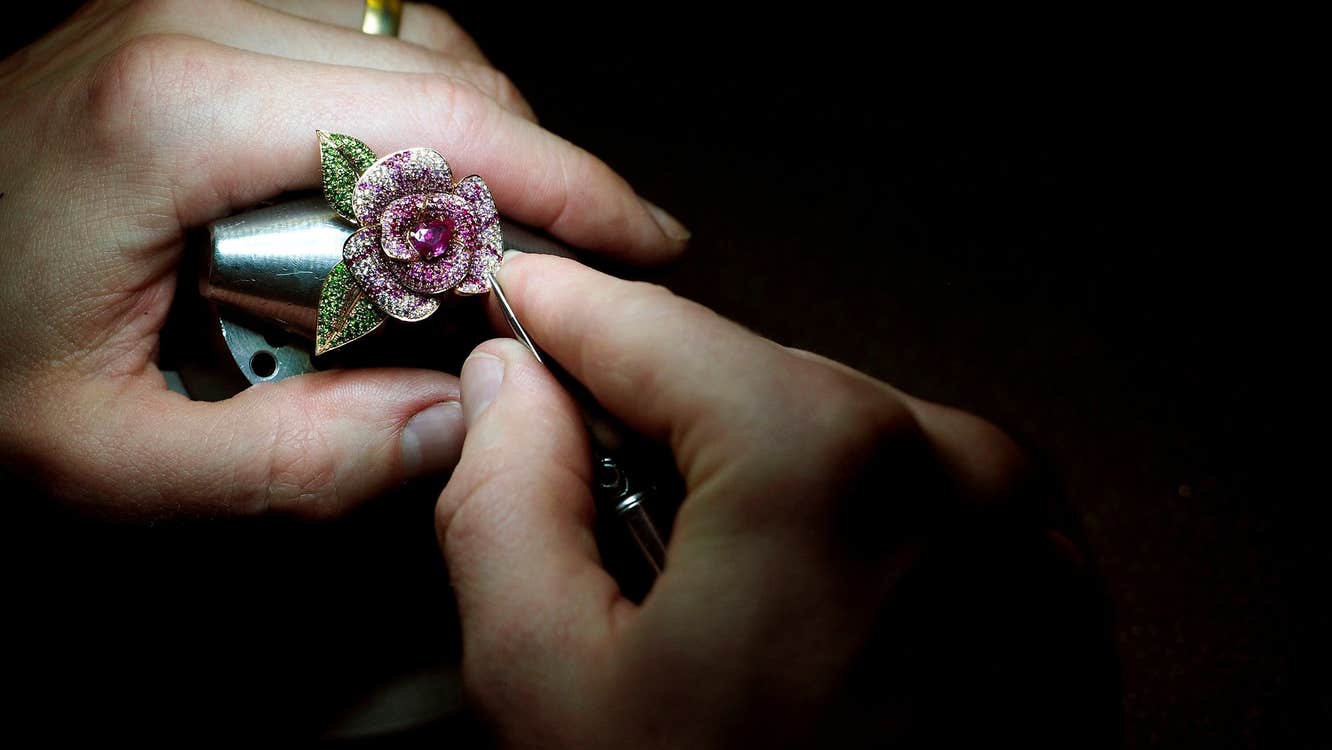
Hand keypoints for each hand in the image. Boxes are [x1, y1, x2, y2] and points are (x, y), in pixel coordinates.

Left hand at [0, 0, 686, 517]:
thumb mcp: (103, 457)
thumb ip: (293, 462)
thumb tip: (456, 424)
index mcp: (176, 113)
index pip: (442, 124)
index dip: (570, 185)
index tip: (643, 244)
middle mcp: (185, 22)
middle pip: (441, 66)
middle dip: (544, 165)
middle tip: (588, 261)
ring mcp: (177, 7)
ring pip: (405, 33)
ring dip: (484, 129)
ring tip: (515, 229)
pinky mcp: (173, 24)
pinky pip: (348, 31)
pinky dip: (418, 102)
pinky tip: (426, 179)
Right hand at [438, 253, 1032, 746]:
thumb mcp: (553, 686)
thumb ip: (504, 498)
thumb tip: (511, 384)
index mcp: (827, 460)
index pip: (651, 323)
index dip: (561, 307)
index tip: (518, 292)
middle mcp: (955, 462)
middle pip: (748, 375)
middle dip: (662, 419)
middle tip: (605, 516)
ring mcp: (1021, 522)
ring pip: (831, 430)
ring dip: (755, 478)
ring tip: (716, 608)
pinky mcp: (1050, 577)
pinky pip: (909, 493)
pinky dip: (840, 521)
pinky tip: (806, 629)